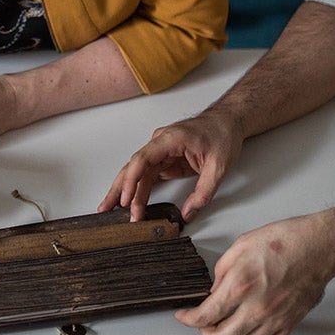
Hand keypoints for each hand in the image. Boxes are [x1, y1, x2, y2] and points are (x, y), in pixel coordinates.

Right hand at [98, 111, 242, 221]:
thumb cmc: (222, 134)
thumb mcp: (219, 167)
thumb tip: (188, 213)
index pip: (143, 159)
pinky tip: (130, 203)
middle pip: (133, 167)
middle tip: (106, 208)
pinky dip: (138, 191)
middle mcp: (160, 143)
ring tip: (112, 211)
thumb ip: (203, 192)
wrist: (228, 121)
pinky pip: (147, 176)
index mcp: (171, 139)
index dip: (131, 181)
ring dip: (126, 193)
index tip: (125, 199)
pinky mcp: (165, 160)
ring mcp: (161, 151)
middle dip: (118, 189)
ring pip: (137, 173)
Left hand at [176, 214, 334, 334]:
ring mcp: (274, 319)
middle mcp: (256, 308)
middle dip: (206, 333)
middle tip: (203, 323)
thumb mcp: (241, 246)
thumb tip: (214, 290)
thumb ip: (222, 271)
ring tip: (224, 326)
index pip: (205, 316)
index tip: (184, 316)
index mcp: (240, 286)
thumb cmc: (284, 241)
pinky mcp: (289, 323)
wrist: (318, 247)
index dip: (188, 319)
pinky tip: (249, 329)